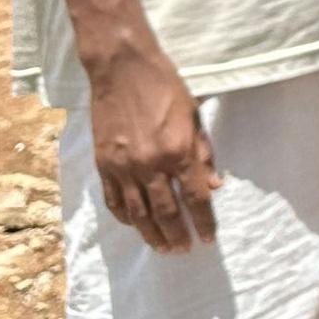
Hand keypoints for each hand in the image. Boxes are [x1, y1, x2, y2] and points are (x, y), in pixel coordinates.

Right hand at [84, 42, 218, 251]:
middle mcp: (152, 165)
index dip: (204, 222)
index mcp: (179, 151)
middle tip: (184, 250)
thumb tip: (214, 185)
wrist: (122, 68)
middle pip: (167, 212)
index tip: (208, 238)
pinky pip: (114, 200)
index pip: (195, 198)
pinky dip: (125, 217)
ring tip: (162, 248)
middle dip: (178, 235)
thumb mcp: (194, 114)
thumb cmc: (165, 86)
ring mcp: (124, 167)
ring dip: (152, 235)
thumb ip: (204, 152)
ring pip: (139, 213)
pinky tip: (134, 226)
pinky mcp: (104, 165)